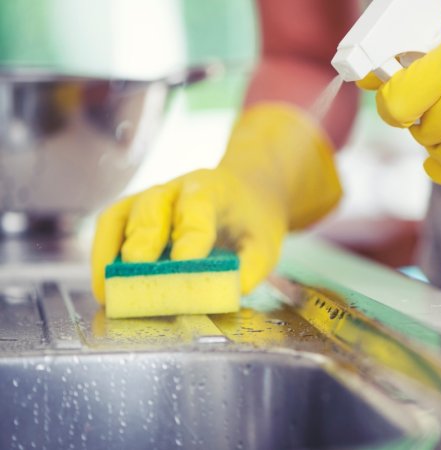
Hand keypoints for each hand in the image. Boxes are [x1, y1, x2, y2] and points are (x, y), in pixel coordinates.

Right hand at [91, 104, 340, 302]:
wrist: (245, 191)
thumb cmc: (252, 221)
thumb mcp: (265, 243)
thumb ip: (250, 267)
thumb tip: (226, 292)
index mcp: (213, 190)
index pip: (197, 211)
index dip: (189, 239)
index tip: (184, 266)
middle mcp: (176, 188)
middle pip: (151, 209)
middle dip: (144, 244)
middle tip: (138, 279)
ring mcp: (150, 197)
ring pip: (122, 215)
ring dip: (112, 252)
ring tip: (109, 291)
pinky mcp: (133, 210)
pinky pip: (109, 226)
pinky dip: (101, 254)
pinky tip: (103, 286)